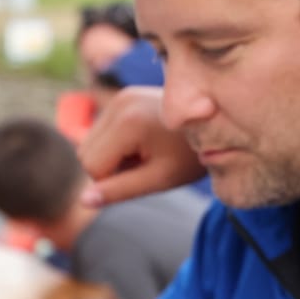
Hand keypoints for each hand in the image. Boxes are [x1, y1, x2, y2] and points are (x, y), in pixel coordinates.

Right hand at [77, 85, 201, 205]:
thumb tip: (83, 201)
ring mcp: (120, 97)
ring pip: (90, 143)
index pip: (92, 166)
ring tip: (147, 153)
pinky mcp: (124, 96)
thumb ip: (119, 190)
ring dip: (112, 156)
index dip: (113, 181)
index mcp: (127, 122)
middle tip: (146, 164)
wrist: (216, 125)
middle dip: (110, 168)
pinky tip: (144, 142)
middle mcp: (118, 103)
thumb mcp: (158, 179)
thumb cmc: (190, 157)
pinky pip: (102, 131)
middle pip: (86, 153)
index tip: (145, 174)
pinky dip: (116, 144)